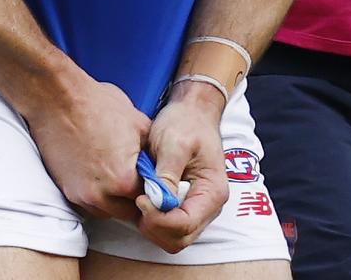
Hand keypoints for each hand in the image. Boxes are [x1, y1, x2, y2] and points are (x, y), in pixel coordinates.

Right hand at [26, 67, 150, 221]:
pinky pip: (89, 203)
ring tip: (116, 171)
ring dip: (115, 199)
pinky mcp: (67, 190)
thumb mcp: (139, 124)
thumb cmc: (97, 105)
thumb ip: (152, 152)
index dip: (153, 188)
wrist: (59, 99)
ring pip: (107, 211)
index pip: (149, 199)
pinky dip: (97, 194)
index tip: (152, 179)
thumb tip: (160, 164)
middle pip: (127, 211)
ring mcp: (81, 195)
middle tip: (136, 176)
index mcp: (123, 180)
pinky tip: (99, 172)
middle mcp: (101, 195)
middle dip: (134, 196)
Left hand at [136, 79, 228, 252]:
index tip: (140, 199)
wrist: (193, 111)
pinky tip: (146, 198)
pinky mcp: (187, 205)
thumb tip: (157, 202)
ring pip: (174, 238)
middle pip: (180, 237)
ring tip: (141, 198)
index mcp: (212, 191)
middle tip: (138, 200)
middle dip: (155, 226)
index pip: (185, 224)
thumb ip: (167, 174)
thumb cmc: (186, 122)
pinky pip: (171, 227)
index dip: (159, 219)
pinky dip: (155, 220)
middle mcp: (209, 205)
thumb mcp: (174, 142)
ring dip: (153, 225)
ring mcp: (199, 207)